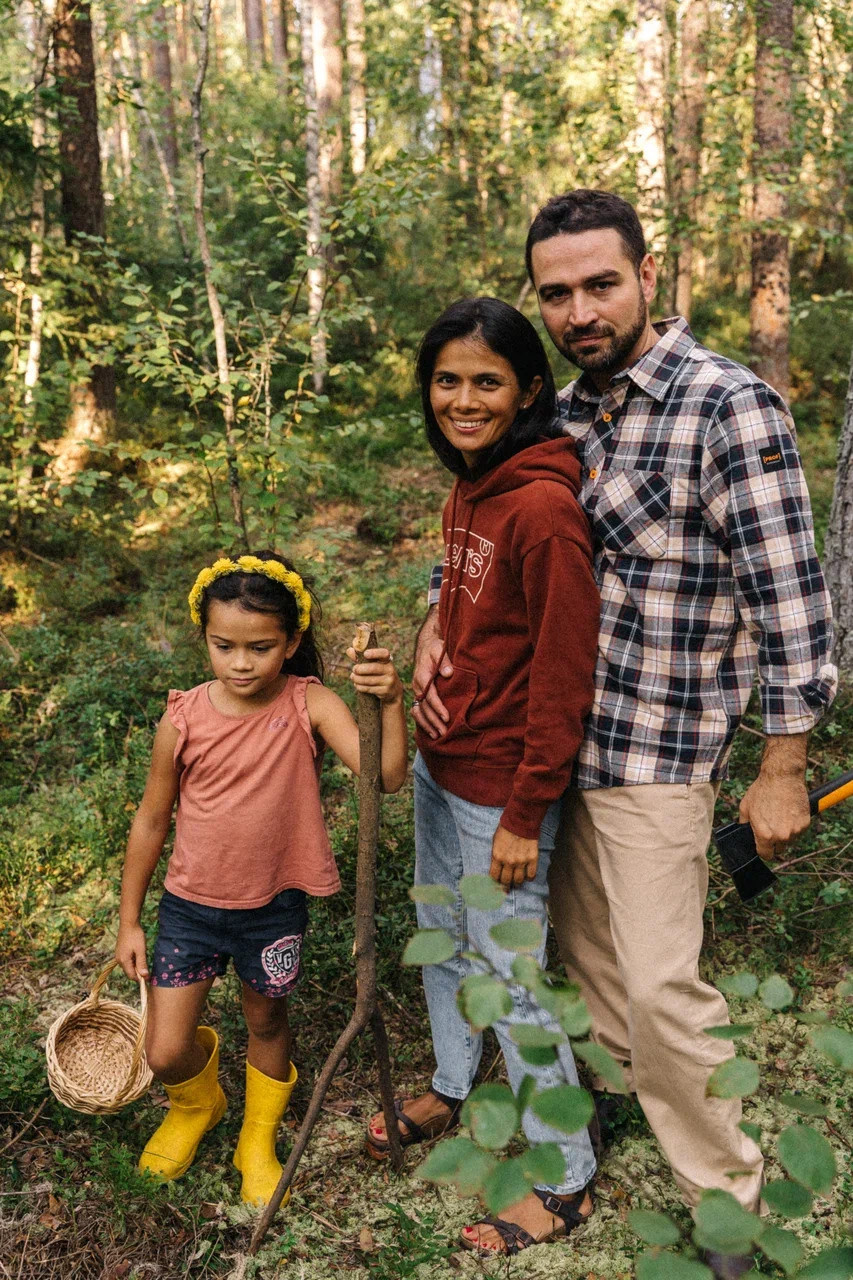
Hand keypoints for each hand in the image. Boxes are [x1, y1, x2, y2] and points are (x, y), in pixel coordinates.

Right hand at [116, 922, 148, 980]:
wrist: (129, 923)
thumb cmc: (135, 936)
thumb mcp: (141, 950)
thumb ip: (142, 963)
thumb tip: (144, 976)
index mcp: (124, 961)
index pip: (131, 976)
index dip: (140, 978)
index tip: (149, 977)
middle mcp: (119, 960)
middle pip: (129, 971)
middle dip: (138, 971)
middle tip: (147, 966)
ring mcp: (118, 955)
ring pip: (129, 966)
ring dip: (136, 965)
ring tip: (143, 956)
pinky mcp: (120, 951)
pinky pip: (127, 960)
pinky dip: (133, 960)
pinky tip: (138, 953)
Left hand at [347, 647, 403, 704]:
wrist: (393, 690)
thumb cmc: (379, 673)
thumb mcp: (373, 664)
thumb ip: (361, 657)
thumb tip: (349, 650)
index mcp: (387, 660)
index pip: (384, 653)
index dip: (374, 653)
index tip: (365, 654)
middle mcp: (390, 670)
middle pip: (374, 668)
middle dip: (361, 669)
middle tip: (354, 669)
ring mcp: (388, 681)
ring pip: (369, 680)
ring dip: (358, 679)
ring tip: (353, 677)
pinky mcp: (385, 691)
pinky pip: (369, 689)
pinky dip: (360, 687)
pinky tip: (357, 685)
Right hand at [412, 607, 451, 738]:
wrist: (426, 646)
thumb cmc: (435, 648)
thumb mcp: (439, 649)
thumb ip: (444, 660)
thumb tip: (448, 673)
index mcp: (422, 676)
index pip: (430, 695)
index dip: (438, 707)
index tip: (447, 717)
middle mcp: (417, 686)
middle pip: (424, 707)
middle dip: (434, 720)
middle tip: (444, 732)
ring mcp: (417, 691)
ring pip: (419, 711)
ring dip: (427, 724)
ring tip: (437, 736)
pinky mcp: (419, 694)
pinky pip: (417, 710)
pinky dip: (422, 722)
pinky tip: (430, 731)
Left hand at [489, 824, 538, 887]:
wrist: (521, 820)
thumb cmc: (506, 829)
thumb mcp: (495, 842)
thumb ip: (495, 856)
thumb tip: (496, 869)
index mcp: (497, 856)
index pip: (494, 877)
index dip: (494, 883)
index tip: (496, 885)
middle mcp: (509, 861)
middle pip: (506, 881)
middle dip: (505, 886)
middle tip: (506, 887)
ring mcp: (521, 861)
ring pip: (519, 880)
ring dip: (517, 882)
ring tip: (517, 881)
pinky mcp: (532, 859)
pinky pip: (531, 875)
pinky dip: (529, 878)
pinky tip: (527, 876)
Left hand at [739, 771, 810, 858]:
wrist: (782, 777)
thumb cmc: (762, 790)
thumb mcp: (745, 808)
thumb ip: (744, 824)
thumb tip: (743, 833)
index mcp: (765, 835)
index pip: (765, 855)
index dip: (763, 850)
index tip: (763, 845)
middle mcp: (782, 836)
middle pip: (779, 849)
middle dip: (774, 842)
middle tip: (771, 827)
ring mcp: (795, 831)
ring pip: (790, 840)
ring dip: (785, 833)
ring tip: (779, 816)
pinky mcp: (805, 824)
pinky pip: (798, 831)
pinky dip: (794, 825)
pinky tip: (788, 813)